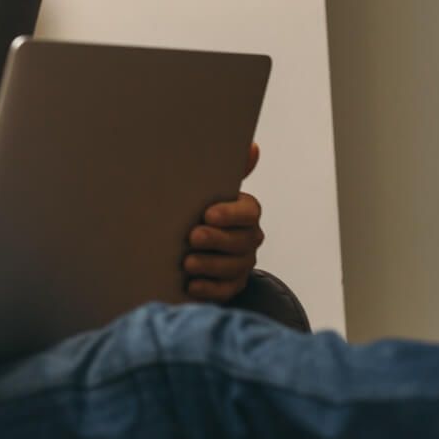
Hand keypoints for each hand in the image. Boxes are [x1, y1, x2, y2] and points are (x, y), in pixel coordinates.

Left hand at [183, 142, 264, 301]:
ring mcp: (241, 264)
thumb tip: (252, 147)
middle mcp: (248, 238)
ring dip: (210, 264)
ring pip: (235, 267)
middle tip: (192, 237)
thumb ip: (228, 171)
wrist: (185, 246)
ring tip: (187, 262)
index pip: (250, 211)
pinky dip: (209, 289)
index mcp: (244, 213)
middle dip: (217, 239)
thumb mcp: (207, 190)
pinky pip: (227, 290)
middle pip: (243, 240)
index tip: (207, 214)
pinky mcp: (231, 285)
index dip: (230, 214)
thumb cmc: (198, 213)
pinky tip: (191, 285)